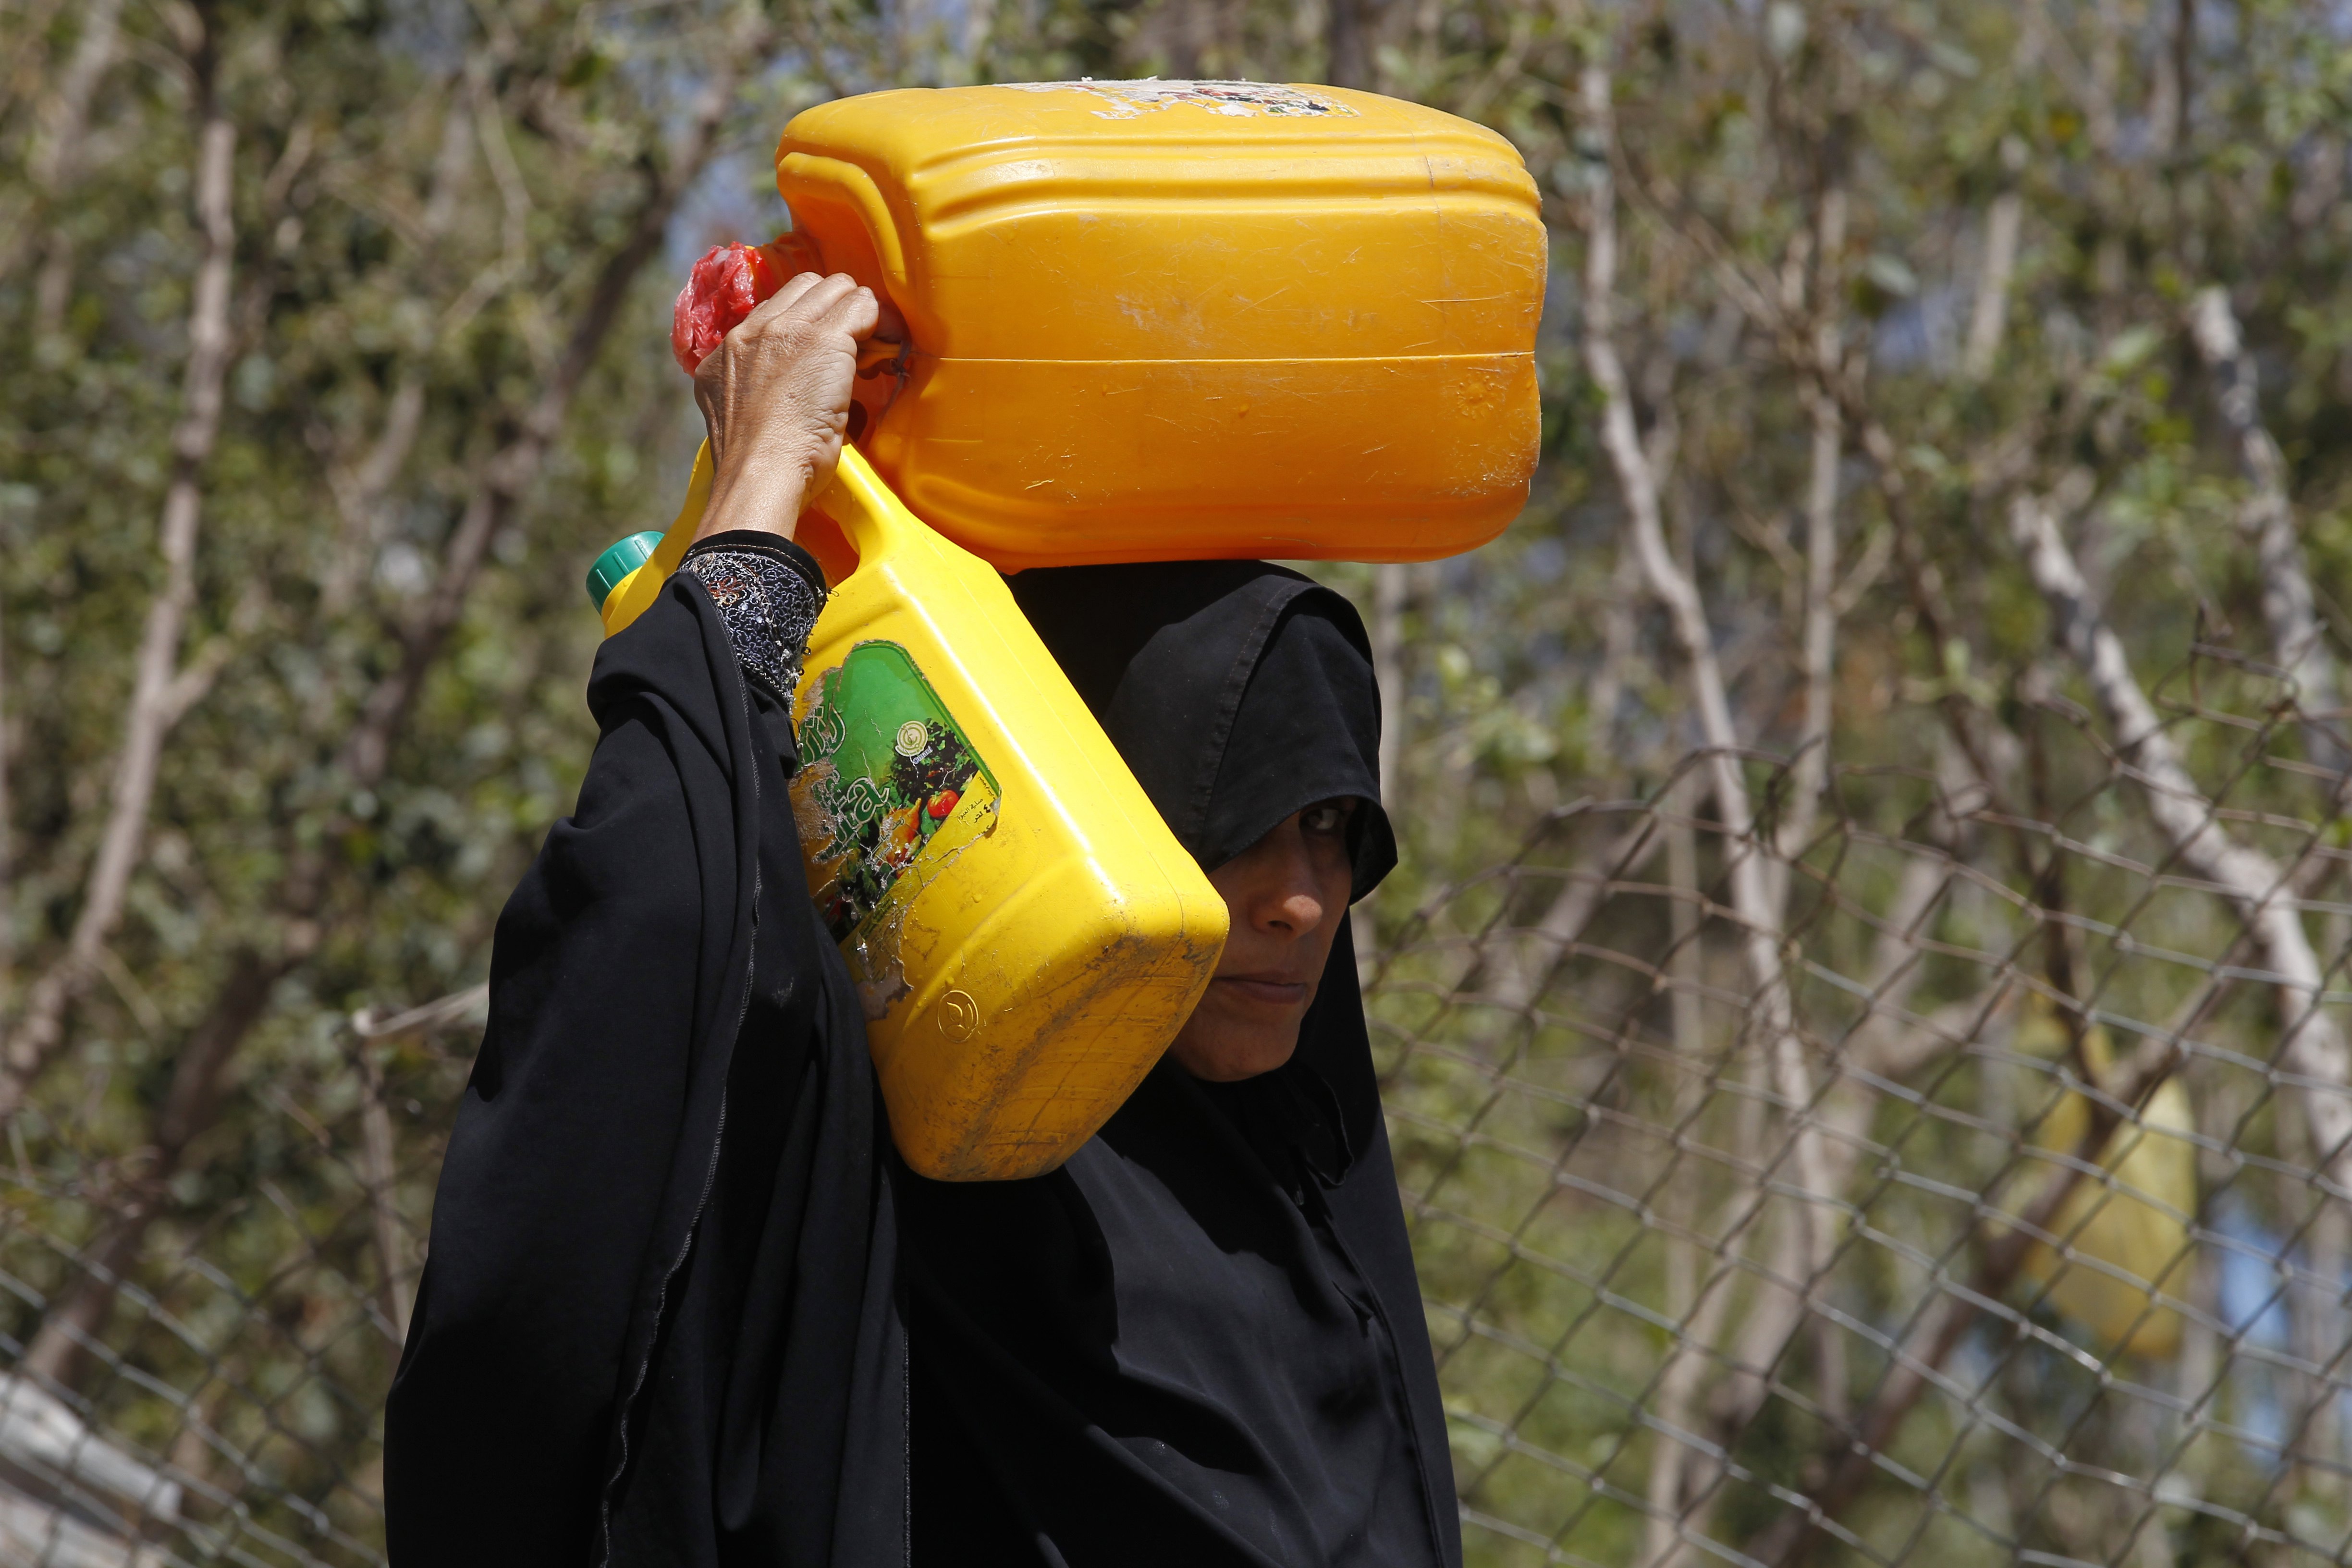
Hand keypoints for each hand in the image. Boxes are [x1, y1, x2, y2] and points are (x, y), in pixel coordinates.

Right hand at [690, 271, 882, 541]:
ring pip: (836, 287)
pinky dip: (879, 321)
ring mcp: (788, 330)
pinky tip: (885, 344)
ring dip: (858, 311)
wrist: (758, 472)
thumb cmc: (758, 464)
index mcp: (729, 350)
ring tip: (874, 344)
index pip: (776, 307)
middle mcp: (754, 331)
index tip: (828, 345)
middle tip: (856, 340)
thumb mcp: (742, 415)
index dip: (809, 319)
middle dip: (836, 306)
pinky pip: (861, 306)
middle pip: (806, 286)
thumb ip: (756, 389)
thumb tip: (784, 390)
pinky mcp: (824, 340)